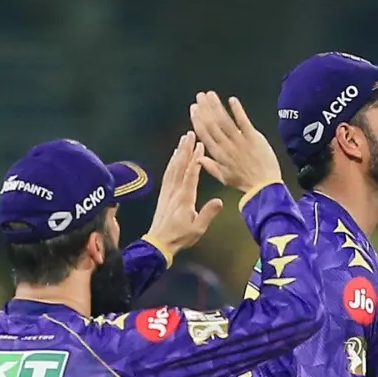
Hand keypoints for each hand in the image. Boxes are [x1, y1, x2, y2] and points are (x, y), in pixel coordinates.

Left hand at [145, 132, 224, 257]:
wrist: (158, 243)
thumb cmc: (180, 237)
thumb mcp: (198, 228)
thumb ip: (208, 213)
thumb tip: (219, 201)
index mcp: (185, 198)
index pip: (191, 174)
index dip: (196, 159)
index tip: (200, 145)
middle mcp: (175, 191)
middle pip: (180, 165)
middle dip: (185, 149)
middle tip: (190, 134)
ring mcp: (167, 191)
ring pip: (173, 167)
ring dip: (178, 152)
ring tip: (183, 140)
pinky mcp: (164, 194)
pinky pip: (168, 174)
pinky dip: (172, 163)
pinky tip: (174, 157)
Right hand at [190, 91, 281, 193]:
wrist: (264, 187)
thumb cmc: (245, 183)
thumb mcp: (224, 178)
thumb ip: (210, 166)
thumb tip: (198, 158)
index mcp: (219, 155)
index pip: (204, 134)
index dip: (198, 120)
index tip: (194, 109)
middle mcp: (227, 146)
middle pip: (212, 124)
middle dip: (205, 109)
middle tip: (200, 96)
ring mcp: (240, 141)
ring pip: (225, 121)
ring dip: (217, 106)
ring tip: (210, 95)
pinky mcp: (253, 138)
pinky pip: (243, 122)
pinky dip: (237, 110)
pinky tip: (232, 100)